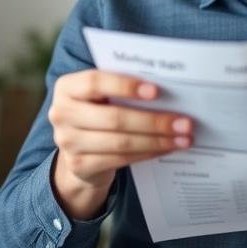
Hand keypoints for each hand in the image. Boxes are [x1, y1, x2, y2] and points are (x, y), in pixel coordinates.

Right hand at [49, 69, 191, 218]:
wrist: (77, 151)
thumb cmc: (97, 112)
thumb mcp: (100, 96)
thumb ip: (121, 89)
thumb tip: (169, 90)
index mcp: (66, 87)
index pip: (94, 82)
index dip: (125, 86)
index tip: (156, 91)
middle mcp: (61, 113)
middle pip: (113, 117)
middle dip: (154, 121)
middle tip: (185, 122)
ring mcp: (67, 142)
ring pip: (120, 142)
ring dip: (157, 140)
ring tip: (183, 138)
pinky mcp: (79, 165)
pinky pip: (120, 159)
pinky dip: (148, 153)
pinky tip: (166, 148)